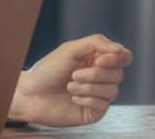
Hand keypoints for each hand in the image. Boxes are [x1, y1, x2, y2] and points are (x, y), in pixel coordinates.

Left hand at [8, 34, 132, 126]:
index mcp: (97, 59)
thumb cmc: (48, 70)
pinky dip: (86, 99)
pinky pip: (104, 105)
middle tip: (74, 74)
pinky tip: (73, 98)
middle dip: (95, 74)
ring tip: (69, 86)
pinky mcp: (95, 110)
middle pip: (118, 74)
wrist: (31, 93)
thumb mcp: (70, 49)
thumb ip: (96, 43)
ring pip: (113, 90)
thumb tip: (120, 49)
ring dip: (88, 87)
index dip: (116, 59)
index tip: (99, 61)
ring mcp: (99, 94)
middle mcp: (101, 76)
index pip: (123, 57)